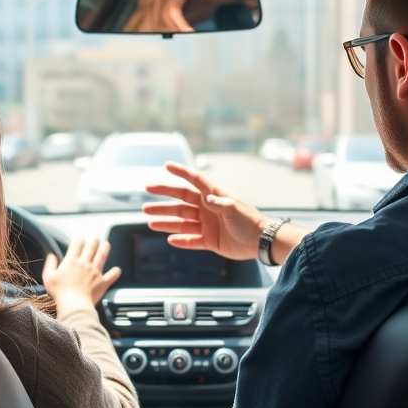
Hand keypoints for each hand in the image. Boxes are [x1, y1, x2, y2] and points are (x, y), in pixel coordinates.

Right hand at [42, 238, 121, 314]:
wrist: (74, 305)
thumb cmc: (60, 293)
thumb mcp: (48, 277)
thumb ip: (50, 265)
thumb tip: (52, 255)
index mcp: (71, 261)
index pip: (76, 244)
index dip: (78, 239)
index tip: (79, 238)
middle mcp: (85, 264)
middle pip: (91, 247)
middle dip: (93, 241)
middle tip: (94, 239)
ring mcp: (95, 272)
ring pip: (102, 256)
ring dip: (105, 249)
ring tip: (106, 244)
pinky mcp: (102, 282)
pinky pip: (111, 275)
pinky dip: (115, 272)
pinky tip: (117, 270)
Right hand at [142, 162, 268, 260]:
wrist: (261, 241)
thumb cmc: (250, 221)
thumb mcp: (235, 209)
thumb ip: (219, 203)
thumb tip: (205, 198)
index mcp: (214, 196)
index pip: (195, 181)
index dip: (181, 172)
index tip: (166, 166)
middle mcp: (207, 209)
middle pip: (181, 202)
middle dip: (163, 200)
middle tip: (146, 200)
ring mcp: (207, 225)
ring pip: (181, 222)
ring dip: (166, 221)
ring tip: (150, 221)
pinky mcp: (209, 241)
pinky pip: (191, 240)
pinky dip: (181, 241)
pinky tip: (170, 239)